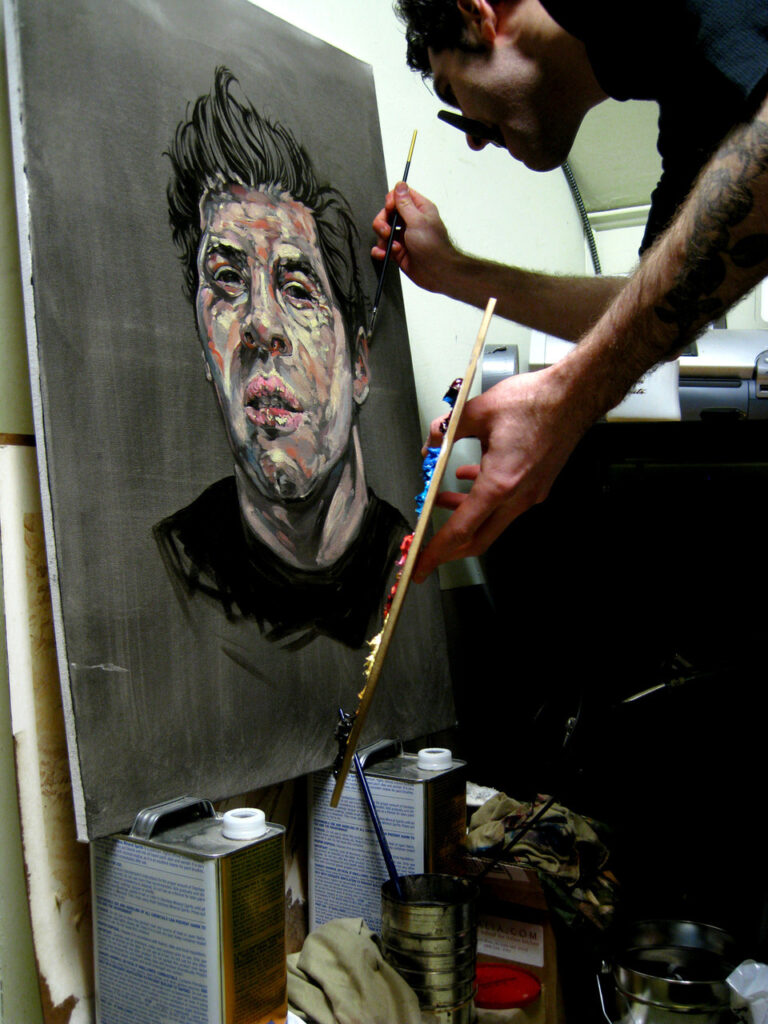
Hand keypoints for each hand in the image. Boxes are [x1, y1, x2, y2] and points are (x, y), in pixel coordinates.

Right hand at [371, 183, 456, 293]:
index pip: (399, 196)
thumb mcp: (417, 220)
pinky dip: (381, 250)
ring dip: (383, 239)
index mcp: (419, 210)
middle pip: (387, 213)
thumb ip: (405, 203)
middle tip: (387, 231)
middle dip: (382, 222)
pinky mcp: (398, 251)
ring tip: (392, 247)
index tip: (390, 209)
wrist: (437, 273)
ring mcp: (404, 237)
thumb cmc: (433, 247)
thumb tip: (400, 185)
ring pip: (383, 231)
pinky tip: (385, 253)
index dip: (391, 201)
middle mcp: (410, 222)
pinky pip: (383, 247)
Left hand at [413, 365, 590, 580]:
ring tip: (440, 501)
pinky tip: (468, 478)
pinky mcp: (537, 484)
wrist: (575, 395)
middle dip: (448, 548)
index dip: (436, 551)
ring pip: (491, 520)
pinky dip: (482, 499)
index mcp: (500, 483)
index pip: (461, 530)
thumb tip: (432, 442)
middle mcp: (518, 496)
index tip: (421, 566)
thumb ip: (447, 430)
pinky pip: (504, 503)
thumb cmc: (536, 401)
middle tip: (426, 549)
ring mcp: (530, 493)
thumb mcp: (477, 411)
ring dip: (464, 516)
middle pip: (478, 538)